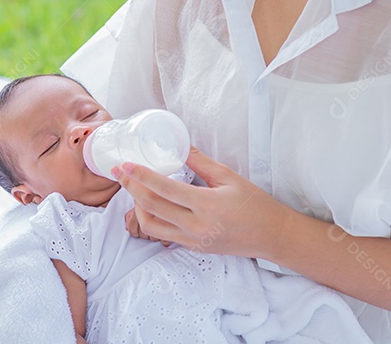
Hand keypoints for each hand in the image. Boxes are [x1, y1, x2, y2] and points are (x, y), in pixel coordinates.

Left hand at [112, 146, 289, 257]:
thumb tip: (179, 144)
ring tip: (133, 188)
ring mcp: (192, 240)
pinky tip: (148, 205)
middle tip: (120, 172)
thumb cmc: (254, 204)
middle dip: (131, 187)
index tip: (126, 164)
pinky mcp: (192, 247)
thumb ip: (201, 162)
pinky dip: (150, 219)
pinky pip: (162, 234)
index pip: (164, 188)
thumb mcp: (229, 177)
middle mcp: (196, 226)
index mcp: (206, 205)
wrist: (271, 235)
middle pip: (151, 206)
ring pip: (151, 225)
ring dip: (136, 206)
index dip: (141, 175)